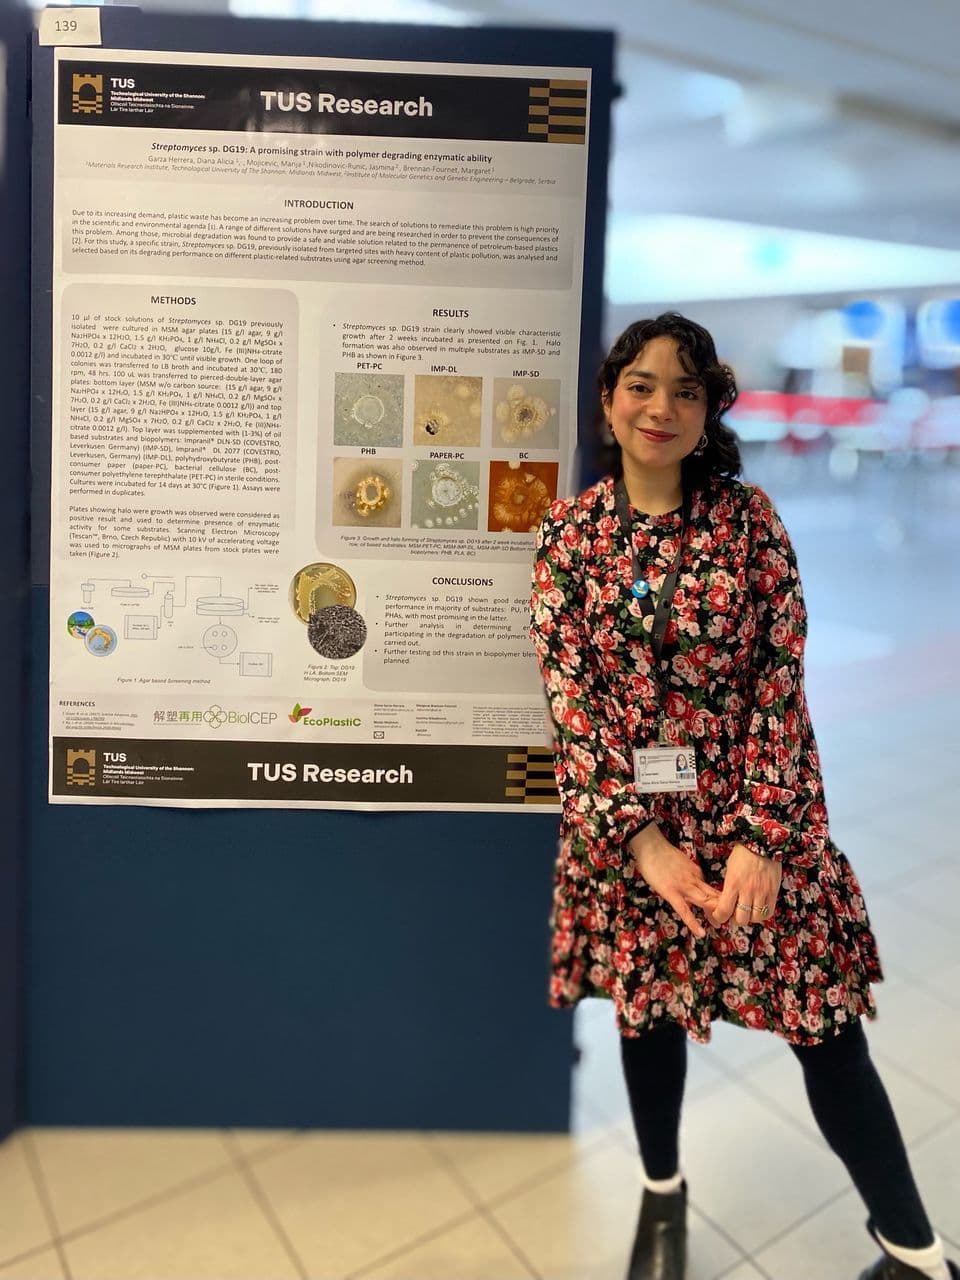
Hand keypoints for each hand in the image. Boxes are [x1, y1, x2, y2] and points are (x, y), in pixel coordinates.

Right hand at [628, 824, 719, 939]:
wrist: (650, 845)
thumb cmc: (660, 852)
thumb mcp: (681, 862)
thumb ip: (688, 872)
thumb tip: (693, 880)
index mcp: (696, 872)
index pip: (711, 888)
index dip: (720, 898)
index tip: (726, 906)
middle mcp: (694, 880)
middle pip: (713, 895)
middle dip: (722, 908)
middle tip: (728, 919)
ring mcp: (684, 887)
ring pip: (704, 902)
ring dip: (713, 914)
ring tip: (718, 925)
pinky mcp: (672, 893)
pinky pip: (685, 911)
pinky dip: (693, 923)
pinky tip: (701, 932)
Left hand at [709, 842, 781, 928]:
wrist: (762, 842)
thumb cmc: (743, 854)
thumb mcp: (730, 869)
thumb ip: (729, 887)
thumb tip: (726, 902)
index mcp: (733, 884)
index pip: (723, 911)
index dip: (719, 917)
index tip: (719, 915)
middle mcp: (747, 891)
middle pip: (741, 919)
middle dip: (735, 920)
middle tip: (734, 914)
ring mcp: (762, 892)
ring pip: (755, 918)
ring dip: (750, 918)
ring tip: (748, 912)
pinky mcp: (773, 892)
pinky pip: (769, 912)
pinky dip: (763, 914)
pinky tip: (759, 909)